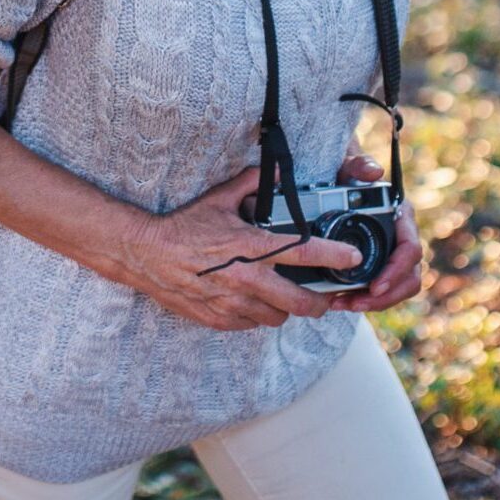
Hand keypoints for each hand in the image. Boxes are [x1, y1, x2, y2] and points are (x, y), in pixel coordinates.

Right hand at [116, 167, 366, 331]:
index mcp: (251, 246)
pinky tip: (253, 302)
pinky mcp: (220, 320)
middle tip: (325, 296)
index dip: (333, 256)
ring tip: (284, 297)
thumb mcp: (218, 199)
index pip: (303, 252)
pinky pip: (251, 325)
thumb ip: (250, 184)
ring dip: (286, 309)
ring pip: (278, 318)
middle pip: (301, 302)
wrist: (146, 255)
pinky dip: (258, 315)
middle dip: (320, 302)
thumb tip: (273, 174)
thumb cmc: (184, 226)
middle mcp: (248, 279)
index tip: (352, 258)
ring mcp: (234, 304)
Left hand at [326, 152, 424, 314]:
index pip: (410, 250)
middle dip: (385, 296)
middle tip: (356, 303)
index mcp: (403, 218)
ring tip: (344, 305)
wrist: (342, 183)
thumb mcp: (351, 167)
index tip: (375, 285)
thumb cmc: (350, 175)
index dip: (396, 270)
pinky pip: (383, 290)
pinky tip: (343, 301)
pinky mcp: (384, 266)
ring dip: (374, 303)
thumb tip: (374, 172)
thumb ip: (360, 166)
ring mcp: (396, 255)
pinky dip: (366, 300)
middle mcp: (404, 239)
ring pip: (398, 289)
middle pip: (409, 278)